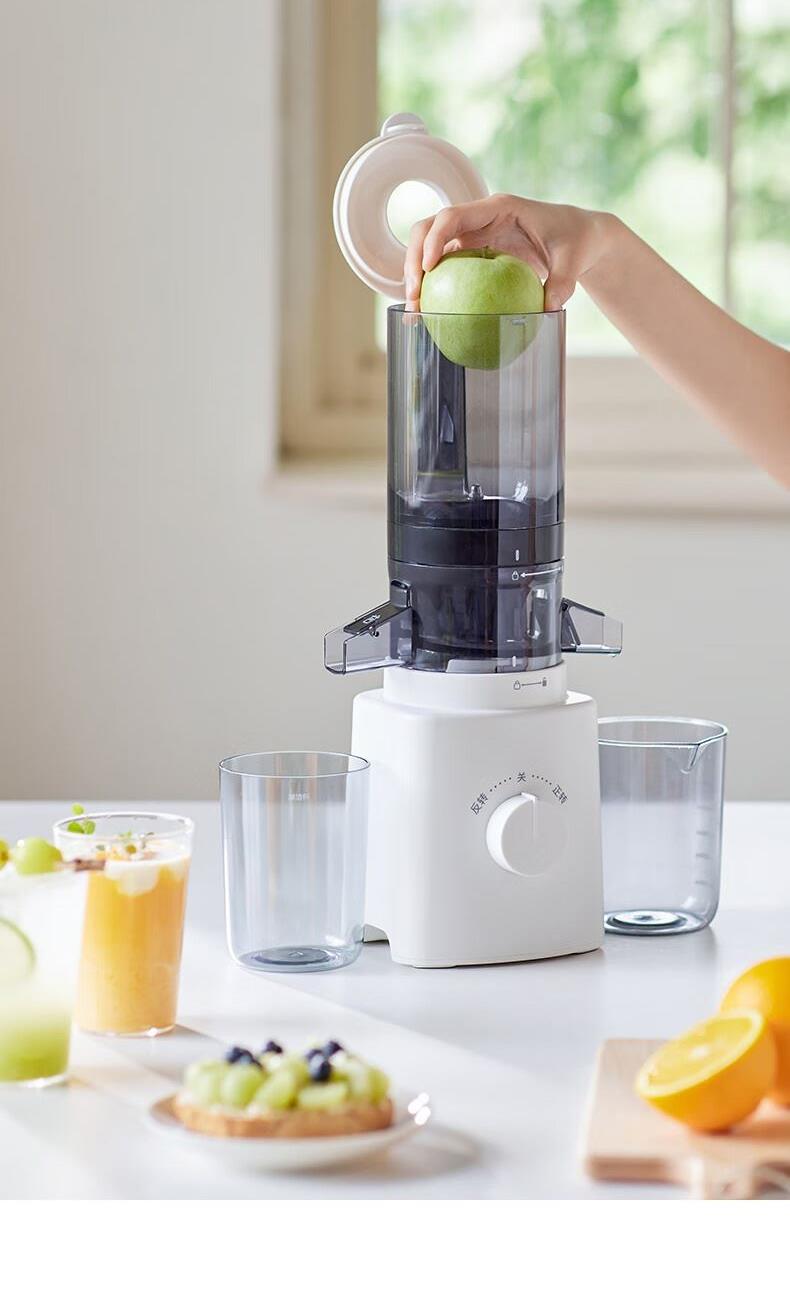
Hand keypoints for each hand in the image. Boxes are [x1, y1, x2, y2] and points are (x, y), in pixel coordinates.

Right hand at [403, 194, 615, 310]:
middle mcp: (478, 219)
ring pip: (430, 249)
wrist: (579, 239)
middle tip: (414, 294)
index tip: (428, 267)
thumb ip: (563, 281)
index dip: (435, 238)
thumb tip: (549, 309)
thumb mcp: (574, 259)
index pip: (454, 216)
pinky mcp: (473, 255)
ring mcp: (472, 236)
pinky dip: (434, 290)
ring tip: (415, 312)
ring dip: (417, 277)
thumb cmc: (576, 240)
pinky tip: (428, 318)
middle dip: (414, 258)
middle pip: (430, 228)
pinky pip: (446, 269)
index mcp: (498, 208)